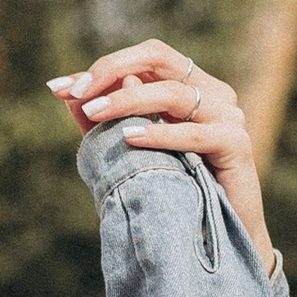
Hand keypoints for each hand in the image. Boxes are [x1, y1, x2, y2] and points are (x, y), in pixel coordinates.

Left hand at [52, 40, 273, 274]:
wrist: (218, 238)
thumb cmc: (175, 193)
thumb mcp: (131, 153)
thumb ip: (104, 123)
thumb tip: (68, 94)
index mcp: (188, 87)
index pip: (143, 60)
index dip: (102, 68)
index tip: (59, 87)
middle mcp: (211, 92)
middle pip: (159, 57)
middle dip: (112, 71)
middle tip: (77, 92)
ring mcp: (228, 116)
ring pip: (174, 92)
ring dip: (128, 101)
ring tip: (95, 112)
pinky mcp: (237, 144)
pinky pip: (195, 133)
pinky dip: (160, 134)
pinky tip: (130, 138)